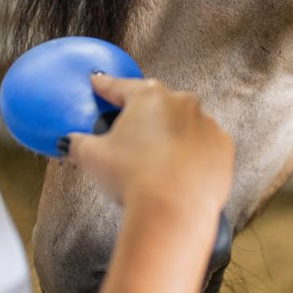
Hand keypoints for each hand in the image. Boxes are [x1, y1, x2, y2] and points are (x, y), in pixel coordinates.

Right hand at [64, 75, 233, 215]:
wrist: (174, 210)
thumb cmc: (134, 178)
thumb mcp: (93, 158)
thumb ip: (78, 144)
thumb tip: (69, 142)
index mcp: (148, 98)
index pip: (120, 86)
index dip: (105, 86)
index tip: (98, 82)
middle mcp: (181, 103)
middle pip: (156, 103)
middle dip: (142, 115)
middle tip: (128, 134)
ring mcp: (206, 123)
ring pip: (183, 123)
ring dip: (170, 135)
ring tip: (155, 161)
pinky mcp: (223, 147)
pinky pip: (204, 144)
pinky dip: (193, 153)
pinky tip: (179, 170)